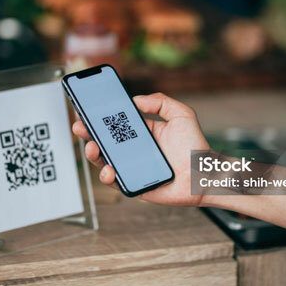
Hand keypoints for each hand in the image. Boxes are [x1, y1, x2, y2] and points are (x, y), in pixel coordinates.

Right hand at [72, 92, 209, 205]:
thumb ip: (161, 102)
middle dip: (88, 134)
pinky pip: (115, 181)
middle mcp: (134, 150)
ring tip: (92, 147)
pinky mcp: (134, 185)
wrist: (205, 175)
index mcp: (142, 133)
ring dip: (93, 154)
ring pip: (105, 161)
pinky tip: (108, 168)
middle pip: (104, 141)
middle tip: (80, 126)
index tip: (87, 109)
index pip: (116, 123)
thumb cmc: (195, 147)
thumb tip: (135, 100)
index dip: (100, 117)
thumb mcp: (181, 115)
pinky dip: (108, 175)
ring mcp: (132, 168)